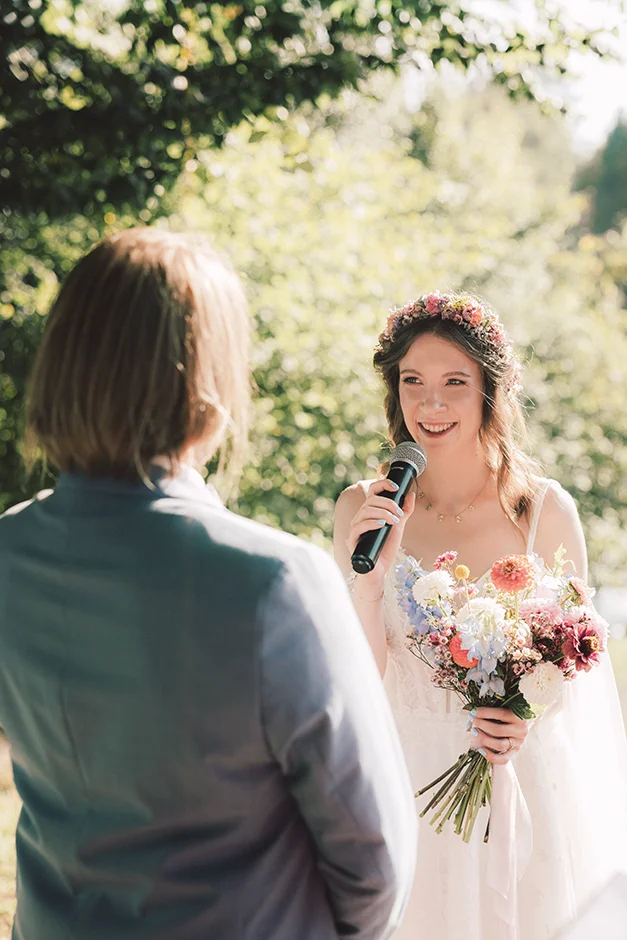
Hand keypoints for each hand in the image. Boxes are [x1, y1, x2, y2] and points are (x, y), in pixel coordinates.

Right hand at [346, 478, 415, 595]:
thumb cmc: (386, 548)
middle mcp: (361, 517)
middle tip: (399, 513)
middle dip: (388, 503)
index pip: (372, 491)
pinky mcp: (353, 540)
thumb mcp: (398, 526)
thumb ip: (404, 511)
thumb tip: (410, 494)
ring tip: (394, 521)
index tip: (396, 487)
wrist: (380, 570)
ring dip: (383, 513)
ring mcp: (355, 528)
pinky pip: (359, 527)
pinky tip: (382, 524)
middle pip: (370, 500)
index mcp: (370, 511)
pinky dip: (371, 523)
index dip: (382, 485)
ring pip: (365, 511)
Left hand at [468, 707, 530, 764]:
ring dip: (484, 739)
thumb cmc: (503, 715)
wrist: (513, 726)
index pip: (501, 714)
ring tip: (474, 732)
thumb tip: (469, 724)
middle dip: (482, 724)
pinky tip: (480, 750)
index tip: (473, 712)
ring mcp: (518, 743)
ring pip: (500, 745)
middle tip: (473, 720)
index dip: (485, 713)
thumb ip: (486, 713)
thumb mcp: (497, 710)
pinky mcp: (514, 753)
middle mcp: (521, 730)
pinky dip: (490, 756)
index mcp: (519, 716)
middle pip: (498, 730)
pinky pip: (503, 759)